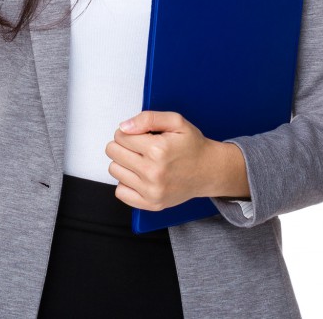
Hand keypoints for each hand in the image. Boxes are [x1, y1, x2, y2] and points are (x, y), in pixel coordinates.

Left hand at [106, 110, 249, 210]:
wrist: (209, 170)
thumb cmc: (192, 145)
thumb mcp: (176, 121)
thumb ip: (148, 118)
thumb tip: (124, 127)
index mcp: (158, 150)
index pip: (120, 136)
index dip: (128, 132)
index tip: (140, 135)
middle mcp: (153, 172)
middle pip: (113, 152)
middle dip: (123, 145)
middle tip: (139, 146)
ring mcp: (152, 191)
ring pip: (114, 170)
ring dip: (123, 163)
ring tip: (140, 160)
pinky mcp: (152, 204)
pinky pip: (120, 192)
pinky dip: (126, 182)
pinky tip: (139, 175)